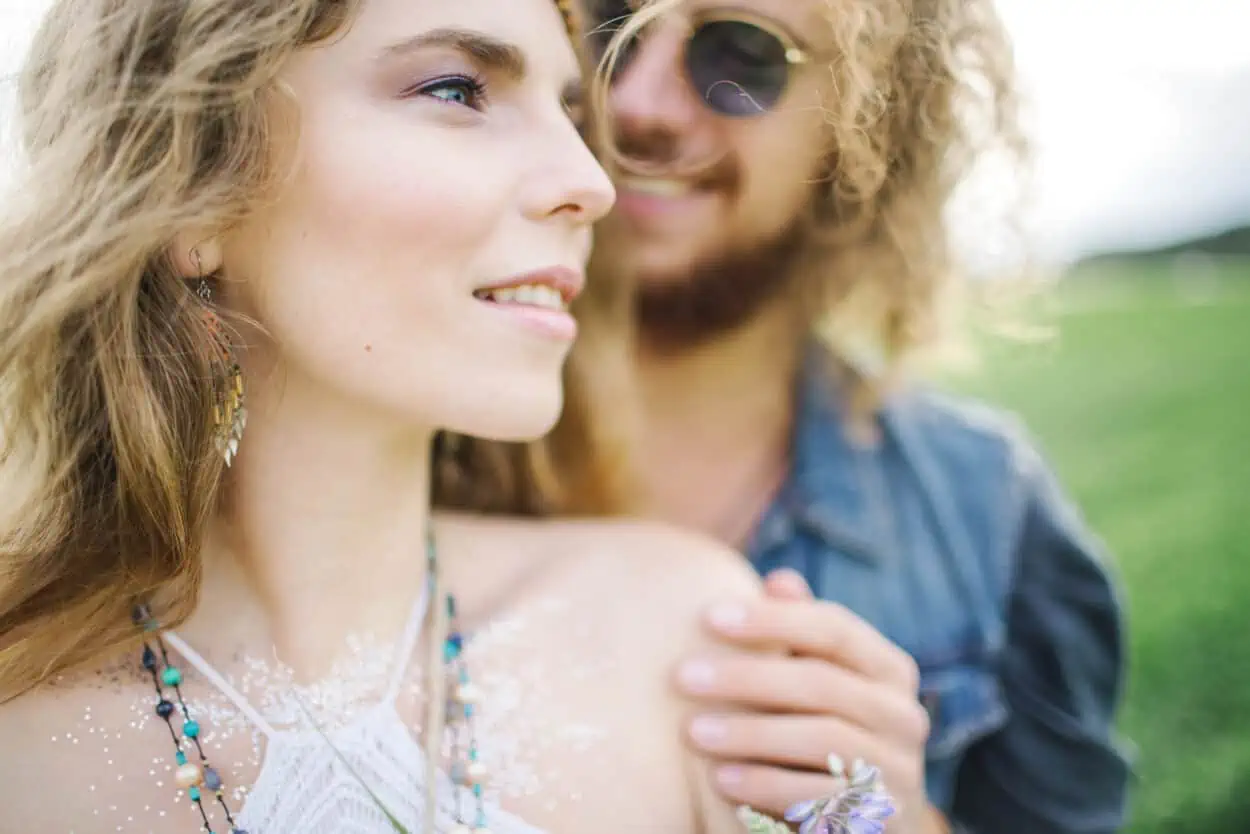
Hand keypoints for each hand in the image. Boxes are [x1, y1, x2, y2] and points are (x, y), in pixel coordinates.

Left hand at [676, 569, 935, 832]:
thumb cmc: (824, 734)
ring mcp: (899, 769)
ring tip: (693, 731)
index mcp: (889, 669)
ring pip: (821, 738)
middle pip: (821, 682)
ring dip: (749, 733)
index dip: (771, 619)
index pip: (833, 627)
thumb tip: (779, 579)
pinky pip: (820, 796)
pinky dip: (766, 785)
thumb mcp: (816, 681)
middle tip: (682, 676)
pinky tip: (721, 780)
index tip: (708, 616)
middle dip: (745, 677)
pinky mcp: (880, 817)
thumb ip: (800, 634)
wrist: (860, 823)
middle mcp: (903, 714)